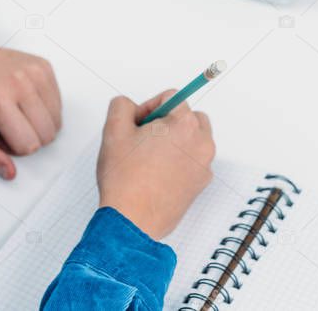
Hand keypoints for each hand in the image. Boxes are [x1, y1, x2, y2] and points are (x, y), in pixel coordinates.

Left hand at [0, 20, 61, 179]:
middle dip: (28, 137)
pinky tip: (24, 100)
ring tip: (16, 112)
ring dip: (38, 124)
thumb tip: (10, 172)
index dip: (12, 147)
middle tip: (6, 123)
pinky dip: (45, 109)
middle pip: (47, 135)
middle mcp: (21, 83)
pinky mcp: (45, 67)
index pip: (29, 145)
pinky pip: (59, 104)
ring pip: (57, 122)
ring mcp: (36, 72)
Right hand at [96, 90, 214, 240]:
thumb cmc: (125, 180)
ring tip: (150, 157)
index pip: (171, 97)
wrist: (132, 220)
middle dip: (167, 122)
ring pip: (192, 139)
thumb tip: (131, 107)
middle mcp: (201, 143)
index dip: (148, 107)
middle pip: (188, 116)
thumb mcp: (113, 130)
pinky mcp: (201, 184)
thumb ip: (122, 105)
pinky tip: (157, 173)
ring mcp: (204, 165)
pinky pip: (193, 161)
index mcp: (184, 125)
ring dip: (174, 141)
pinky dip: (179, 161)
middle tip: (144, 138)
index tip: (137, 124)